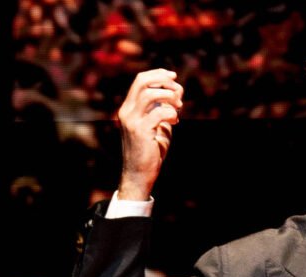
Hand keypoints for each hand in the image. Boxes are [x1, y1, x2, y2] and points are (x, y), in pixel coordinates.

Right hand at [115, 68, 183, 201]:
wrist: (139, 173)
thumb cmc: (150, 150)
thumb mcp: (158, 124)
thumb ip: (164, 107)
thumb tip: (177, 90)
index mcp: (129, 108)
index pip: (140, 80)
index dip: (158, 74)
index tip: (173, 77)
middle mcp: (127, 111)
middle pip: (143, 81)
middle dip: (164, 81)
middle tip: (178, 92)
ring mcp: (131, 121)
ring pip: (150, 93)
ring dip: (169, 97)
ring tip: (178, 108)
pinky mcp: (140, 131)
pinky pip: (159, 112)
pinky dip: (171, 114)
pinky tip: (174, 121)